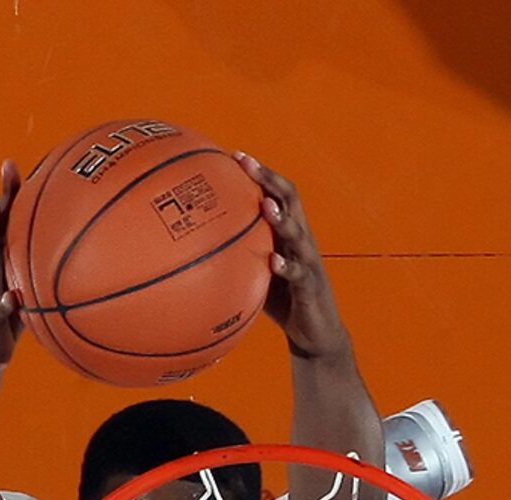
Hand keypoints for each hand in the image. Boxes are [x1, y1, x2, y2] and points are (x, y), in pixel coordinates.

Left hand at [235, 153, 349, 360]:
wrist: (316, 333)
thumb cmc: (284, 302)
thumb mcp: (258, 275)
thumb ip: (237, 258)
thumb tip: (195, 253)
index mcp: (288, 233)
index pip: (276, 193)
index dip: (259, 173)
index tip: (234, 155)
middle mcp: (301, 240)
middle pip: (290, 199)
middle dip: (269, 178)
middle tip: (247, 164)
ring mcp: (308, 262)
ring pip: (298, 232)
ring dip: (281, 218)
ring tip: (266, 206)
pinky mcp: (311, 287)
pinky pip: (299, 273)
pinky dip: (286, 266)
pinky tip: (273, 262)